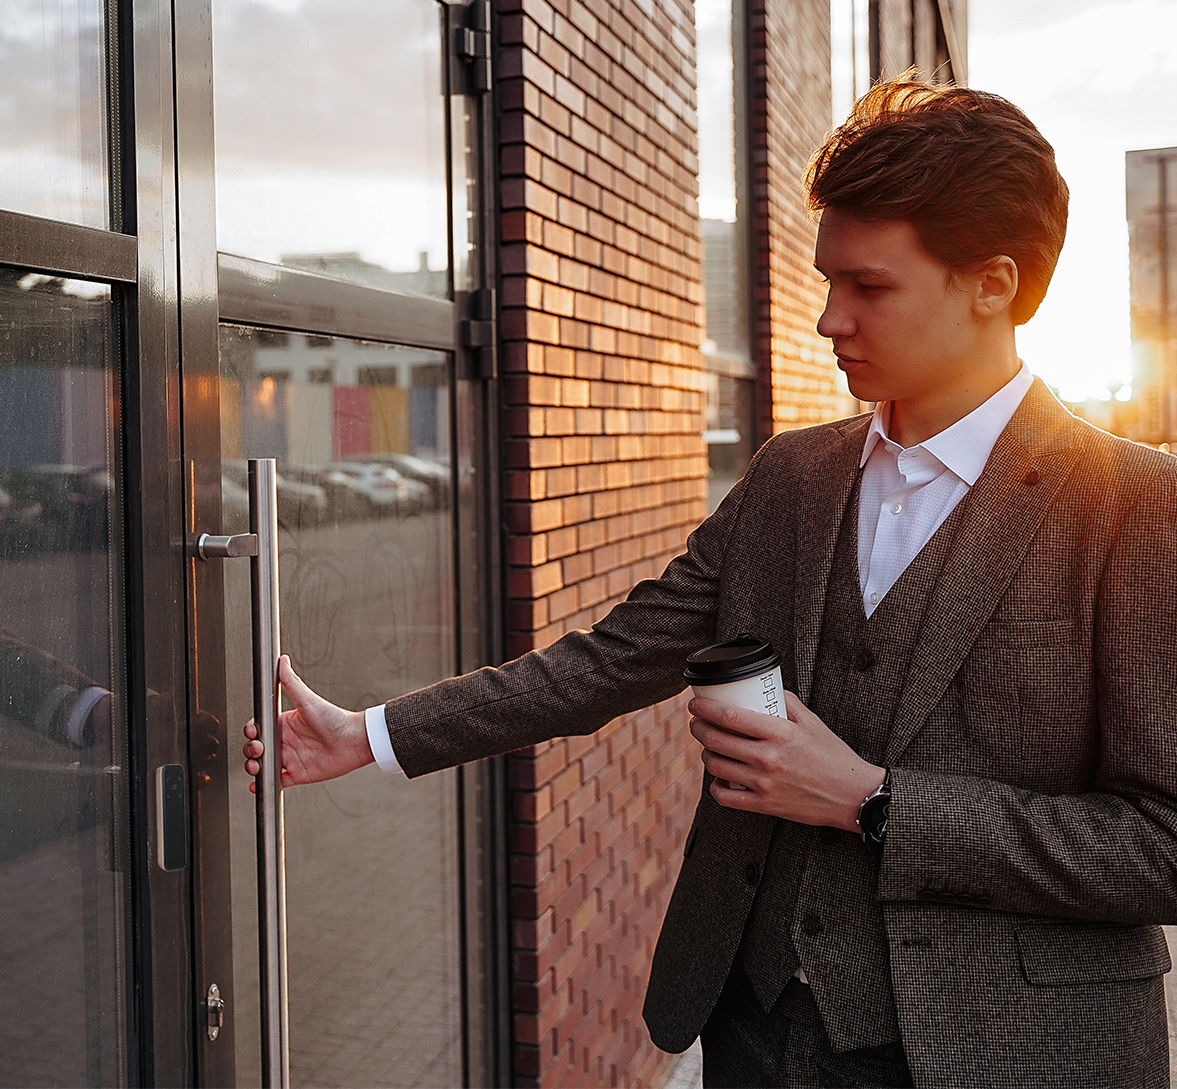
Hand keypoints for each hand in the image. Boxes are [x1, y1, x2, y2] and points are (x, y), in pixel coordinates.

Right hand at [242, 655, 372, 790]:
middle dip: (250, 749)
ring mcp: (291, 758)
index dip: (252, 730)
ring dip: (254, 767)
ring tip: (255, 767)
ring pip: (264, 765)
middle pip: (257, 747)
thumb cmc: (335, 719)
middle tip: (257, 750)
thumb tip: (282, 660)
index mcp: (285, 724)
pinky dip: (265, 785)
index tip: (252, 731)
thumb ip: (291, 683)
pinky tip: (258, 785)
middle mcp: (286, 741)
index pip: (260, 727)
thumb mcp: (308, 701)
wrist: (354, 741)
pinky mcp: (298, 774)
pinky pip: (278, 781)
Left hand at [688, 692, 884, 830]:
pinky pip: (726, 798)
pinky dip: (716, 787)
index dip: (706, 709)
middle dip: (699, 728)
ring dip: (707, 754)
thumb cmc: (834, 757)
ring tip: (710, 747)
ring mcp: (764, 784)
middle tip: (697, 723)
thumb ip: (788, 703)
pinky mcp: (764, 805)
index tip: (696, 704)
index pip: (731, 717)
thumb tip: (766, 690)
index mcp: (780, 733)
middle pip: (717, 740)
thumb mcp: (813, 723)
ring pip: (717, 767)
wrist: (852, 796)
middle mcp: (768, 758)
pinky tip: (720, 779)